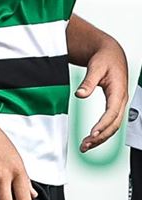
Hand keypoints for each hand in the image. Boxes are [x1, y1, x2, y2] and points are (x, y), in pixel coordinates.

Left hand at [75, 36, 127, 151]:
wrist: (111, 53)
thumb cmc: (105, 59)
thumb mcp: (95, 67)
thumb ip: (88, 81)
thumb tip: (80, 94)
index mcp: (118, 91)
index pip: (112, 113)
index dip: (103, 125)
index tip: (92, 134)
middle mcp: (121, 100)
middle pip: (114, 124)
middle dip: (100, 137)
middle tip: (85, 145)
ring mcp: (119, 104)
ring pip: (113, 126)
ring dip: (101, 138)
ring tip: (85, 146)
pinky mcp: (114, 105)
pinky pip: (110, 122)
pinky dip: (102, 132)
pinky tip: (92, 138)